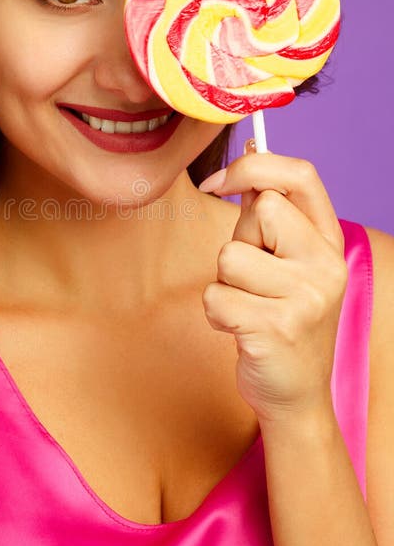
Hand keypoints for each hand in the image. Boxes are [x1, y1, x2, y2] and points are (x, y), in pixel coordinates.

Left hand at [198, 151, 347, 427]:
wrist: (296, 394)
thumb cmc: (281, 319)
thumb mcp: (289, 263)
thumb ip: (269, 216)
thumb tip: (248, 151)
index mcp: (330, 241)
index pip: (299, 176)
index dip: (252, 166)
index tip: (217, 181)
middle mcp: (326, 265)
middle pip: (258, 212)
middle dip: (240, 244)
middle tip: (254, 281)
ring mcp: (306, 299)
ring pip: (229, 258)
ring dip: (225, 285)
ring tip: (250, 308)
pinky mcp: (277, 329)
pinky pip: (216, 298)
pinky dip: (216, 315)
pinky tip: (241, 331)